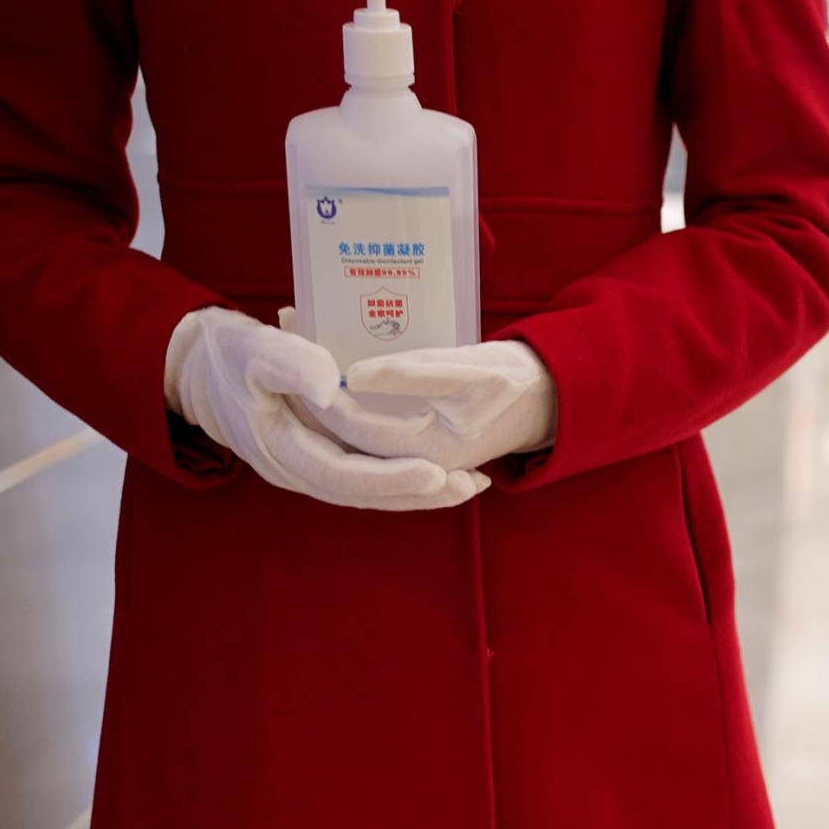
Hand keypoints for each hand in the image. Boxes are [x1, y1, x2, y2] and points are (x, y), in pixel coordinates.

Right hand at [165, 308, 489, 510]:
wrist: (196, 370)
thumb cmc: (226, 354)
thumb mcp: (252, 347)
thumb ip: (290, 362)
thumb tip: (332, 387)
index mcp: (280, 449)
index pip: (344, 476)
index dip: (390, 479)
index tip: (435, 473)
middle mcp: (296, 470)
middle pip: (365, 494)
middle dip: (419, 494)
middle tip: (470, 484)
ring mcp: (306, 469)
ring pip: (368, 492)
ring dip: (418, 493)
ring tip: (470, 484)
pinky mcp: (317, 459)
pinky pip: (364, 477)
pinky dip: (400, 478)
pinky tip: (440, 470)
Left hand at [294, 335, 558, 474]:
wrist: (548, 398)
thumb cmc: (513, 380)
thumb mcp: (467, 369)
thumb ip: (411, 374)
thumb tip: (354, 375)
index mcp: (428, 450)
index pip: (356, 425)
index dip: (321, 395)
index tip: (290, 364)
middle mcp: (417, 463)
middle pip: (348, 438)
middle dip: (314, 404)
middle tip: (280, 370)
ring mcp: (416, 459)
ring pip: (355, 439)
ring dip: (326, 411)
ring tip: (290, 381)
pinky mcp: (417, 446)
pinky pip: (370, 435)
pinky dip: (346, 413)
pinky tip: (326, 390)